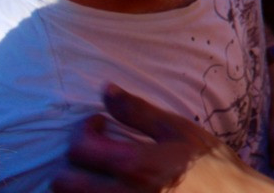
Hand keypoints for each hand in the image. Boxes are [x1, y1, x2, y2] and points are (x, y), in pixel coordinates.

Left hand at [51, 84, 273, 192]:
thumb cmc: (209, 164)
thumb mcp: (178, 130)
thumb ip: (138, 111)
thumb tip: (106, 90)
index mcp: (135, 166)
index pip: (79, 149)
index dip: (83, 130)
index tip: (100, 124)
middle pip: (63, 182)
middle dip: (73, 162)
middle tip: (95, 151)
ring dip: (78, 185)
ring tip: (100, 173)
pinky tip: (111, 188)